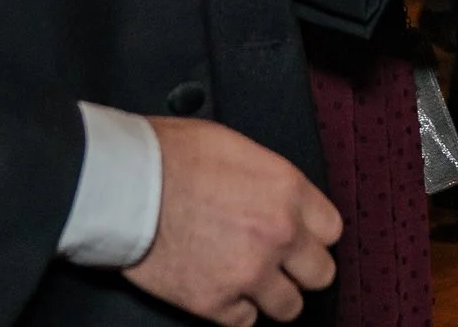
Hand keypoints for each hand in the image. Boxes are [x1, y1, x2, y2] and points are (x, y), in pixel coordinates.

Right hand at [122, 117, 343, 324]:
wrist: (126, 183)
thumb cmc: (173, 155)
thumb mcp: (239, 148)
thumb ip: (271, 181)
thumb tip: (279, 198)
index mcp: (289, 191)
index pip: (331, 231)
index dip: (313, 235)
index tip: (300, 237)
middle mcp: (279, 235)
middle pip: (321, 274)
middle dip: (301, 270)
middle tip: (279, 263)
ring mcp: (249, 273)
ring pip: (289, 307)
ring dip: (272, 295)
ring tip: (251, 280)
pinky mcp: (214, 302)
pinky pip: (245, 322)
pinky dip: (235, 310)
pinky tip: (221, 289)